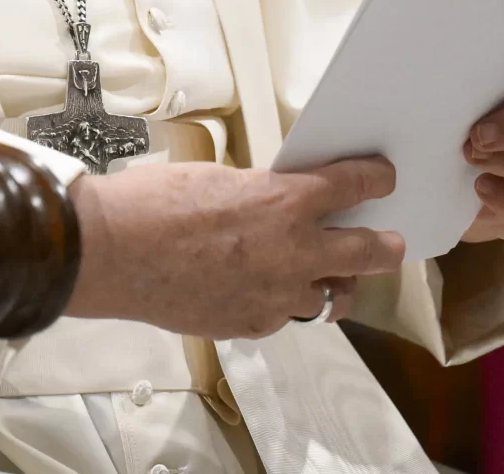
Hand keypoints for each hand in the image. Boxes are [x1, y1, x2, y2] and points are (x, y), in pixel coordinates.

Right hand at [65, 157, 406, 339]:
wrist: (112, 252)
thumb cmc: (153, 205)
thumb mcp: (218, 178)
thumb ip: (259, 194)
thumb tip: (275, 204)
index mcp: (284, 202)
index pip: (352, 185)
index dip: (375, 179)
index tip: (383, 179)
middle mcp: (293, 252)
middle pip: (367, 252)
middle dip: (385, 245)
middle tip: (391, 243)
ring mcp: (276, 296)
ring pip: (329, 297)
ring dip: (329, 283)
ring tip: (323, 276)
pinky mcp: (252, 325)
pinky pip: (282, 316)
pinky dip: (278, 303)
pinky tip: (258, 289)